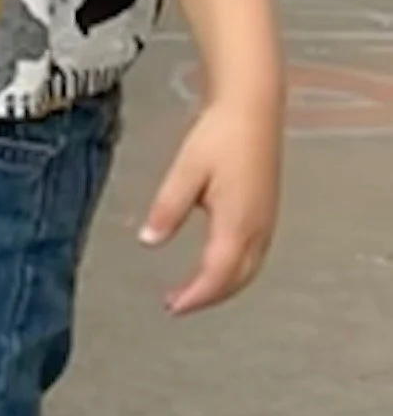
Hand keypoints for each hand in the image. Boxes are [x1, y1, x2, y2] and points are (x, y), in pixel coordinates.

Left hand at [138, 94, 283, 313]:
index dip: (194, 296)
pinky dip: (234, 270)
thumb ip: (168, 210)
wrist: (253, 108)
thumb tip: (148, 242)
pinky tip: (217, 265)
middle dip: (207, 297)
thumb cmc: (220, 136)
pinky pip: (253, 255)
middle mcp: (257, 229)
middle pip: (235, 280)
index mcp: (237, 224)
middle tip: (176, 304)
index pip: (216, 275)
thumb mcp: (186, 172)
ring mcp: (266, 222)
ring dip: (222, 286)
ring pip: (247, 270)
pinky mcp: (267, 213)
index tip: (171, 307)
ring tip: (192, 291)